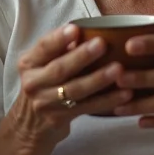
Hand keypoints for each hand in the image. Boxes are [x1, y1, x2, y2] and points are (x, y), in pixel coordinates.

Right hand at [6, 24, 132, 147]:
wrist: (30, 125)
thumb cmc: (44, 84)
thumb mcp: (43, 65)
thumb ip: (60, 49)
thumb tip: (89, 28)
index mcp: (29, 63)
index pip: (43, 47)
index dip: (59, 39)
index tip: (75, 29)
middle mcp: (33, 83)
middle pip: (59, 69)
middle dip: (82, 56)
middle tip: (102, 44)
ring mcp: (45, 103)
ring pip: (75, 90)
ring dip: (98, 79)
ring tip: (119, 69)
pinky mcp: (59, 119)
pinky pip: (87, 107)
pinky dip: (107, 100)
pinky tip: (124, 94)